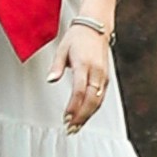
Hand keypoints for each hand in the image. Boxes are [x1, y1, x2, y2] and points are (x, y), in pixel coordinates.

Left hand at [54, 18, 114, 136]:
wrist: (96, 26)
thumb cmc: (77, 37)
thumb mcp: (62, 48)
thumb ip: (56, 66)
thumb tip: (51, 80)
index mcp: (84, 64)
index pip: (79, 90)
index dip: (73, 106)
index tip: (66, 118)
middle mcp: (96, 71)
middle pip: (91, 100)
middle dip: (81, 116)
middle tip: (70, 129)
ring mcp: (103, 76)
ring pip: (98, 101)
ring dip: (87, 116)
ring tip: (75, 127)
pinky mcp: (106, 79)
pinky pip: (100, 98)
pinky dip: (93, 109)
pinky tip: (84, 117)